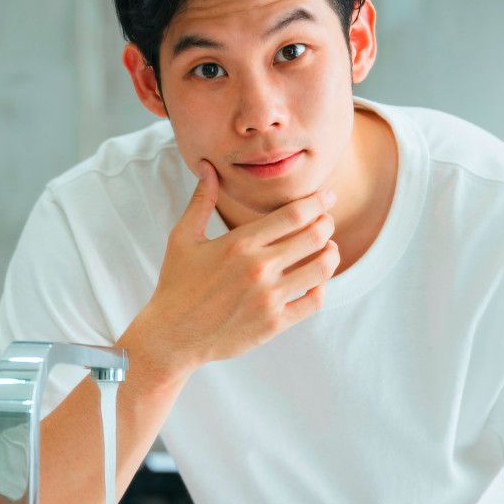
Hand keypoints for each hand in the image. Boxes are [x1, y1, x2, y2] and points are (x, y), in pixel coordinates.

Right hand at [120, 159, 339, 377]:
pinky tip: (315, 279)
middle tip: (326, 220)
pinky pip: (314, 301)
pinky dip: (322, 287)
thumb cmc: (176, 284)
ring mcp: (268, 298)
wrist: (172, 335)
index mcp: (238, 244)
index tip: (327, 196)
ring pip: (322, 268)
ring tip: (329, 247)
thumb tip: (208, 168)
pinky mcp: (274, 323)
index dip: (317, 201)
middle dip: (327, 222)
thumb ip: (200, 201)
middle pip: (314, 236)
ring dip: (332, 252)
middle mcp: (258, 268)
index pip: (294, 214)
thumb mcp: (182, 238)